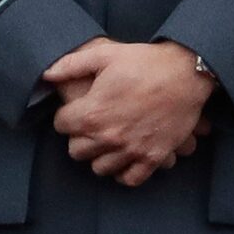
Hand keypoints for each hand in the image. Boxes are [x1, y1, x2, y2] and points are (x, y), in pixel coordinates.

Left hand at [44, 39, 214, 186]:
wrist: (186, 72)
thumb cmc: (145, 62)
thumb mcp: (104, 54)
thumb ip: (71, 65)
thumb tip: (47, 74)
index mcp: (92, 113)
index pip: (61, 125)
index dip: (66, 115)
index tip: (75, 110)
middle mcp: (108, 137)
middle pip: (76, 151)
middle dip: (79, 138)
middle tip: (90, 127)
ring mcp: (131, 150)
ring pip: (100, 168)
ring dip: (99, 156)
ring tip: (106, 142)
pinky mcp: (153, 157)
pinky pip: (130, 178)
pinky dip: (124, 172)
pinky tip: (124, 158)